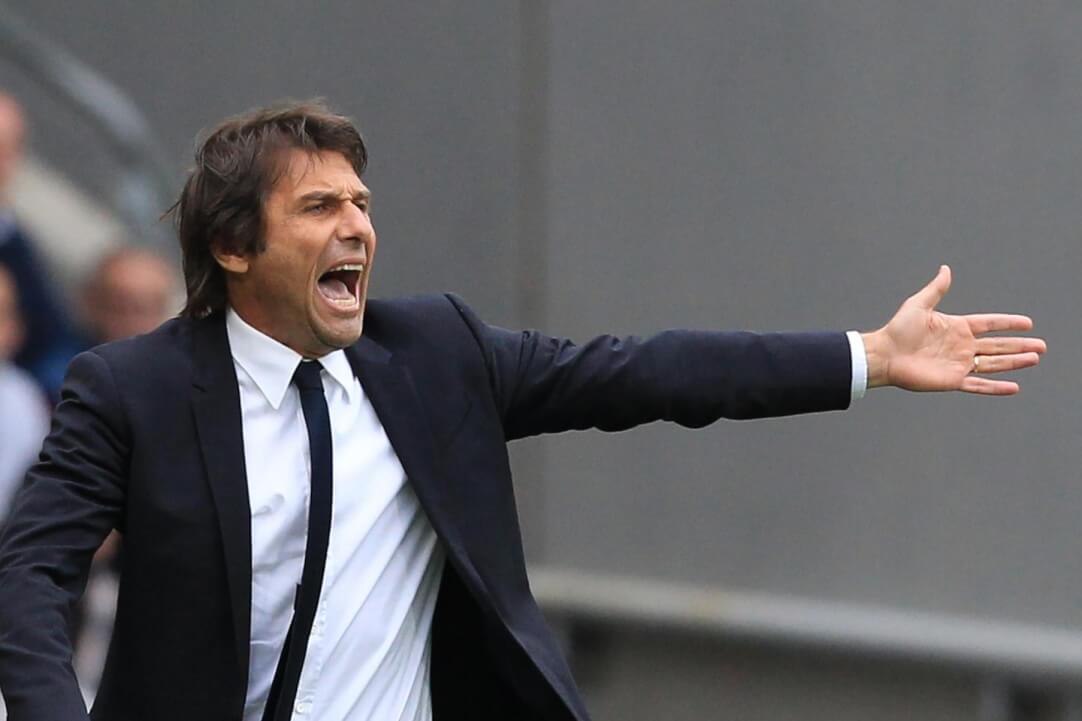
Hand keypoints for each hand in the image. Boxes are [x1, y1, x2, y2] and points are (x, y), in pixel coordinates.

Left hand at [861, 266, 1045, 394]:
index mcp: (957, 327)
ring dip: (1015, 362)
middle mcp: (961, 346)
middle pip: (997, 346)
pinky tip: (1014, 386)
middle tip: (1041, 346)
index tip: (1027, 323)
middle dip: (1019, 345)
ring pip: (994, 364)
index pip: (989, 324)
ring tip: (1034, 359)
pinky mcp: (953, 380)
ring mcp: (959, 364)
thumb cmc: (898, 330)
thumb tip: (945, 269)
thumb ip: (936, 289)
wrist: (885, 355)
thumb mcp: (919, 305)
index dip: (1008, 323)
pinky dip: (996, 387)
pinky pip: (979, 384)